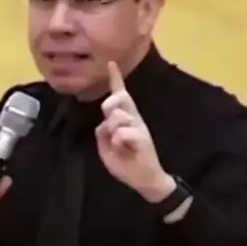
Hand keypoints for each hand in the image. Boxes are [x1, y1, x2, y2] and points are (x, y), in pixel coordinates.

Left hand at [95, 61, 175, 201]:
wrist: (144, 181)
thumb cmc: (126, 164)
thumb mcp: (106, 149)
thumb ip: (102, 134)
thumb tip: (104, 123)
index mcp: (125, 120)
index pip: (120, 96)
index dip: (115, 80)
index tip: (111, 64)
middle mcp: (133, 119)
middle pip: (120, 98)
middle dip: (110, 103)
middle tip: (108, 115)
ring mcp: (139, 127)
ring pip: (118, 116)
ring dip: (112, 131)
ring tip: (118, 144)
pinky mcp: (142, 138)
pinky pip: (122, 133)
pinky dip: (118, 142)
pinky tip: (125, 150)